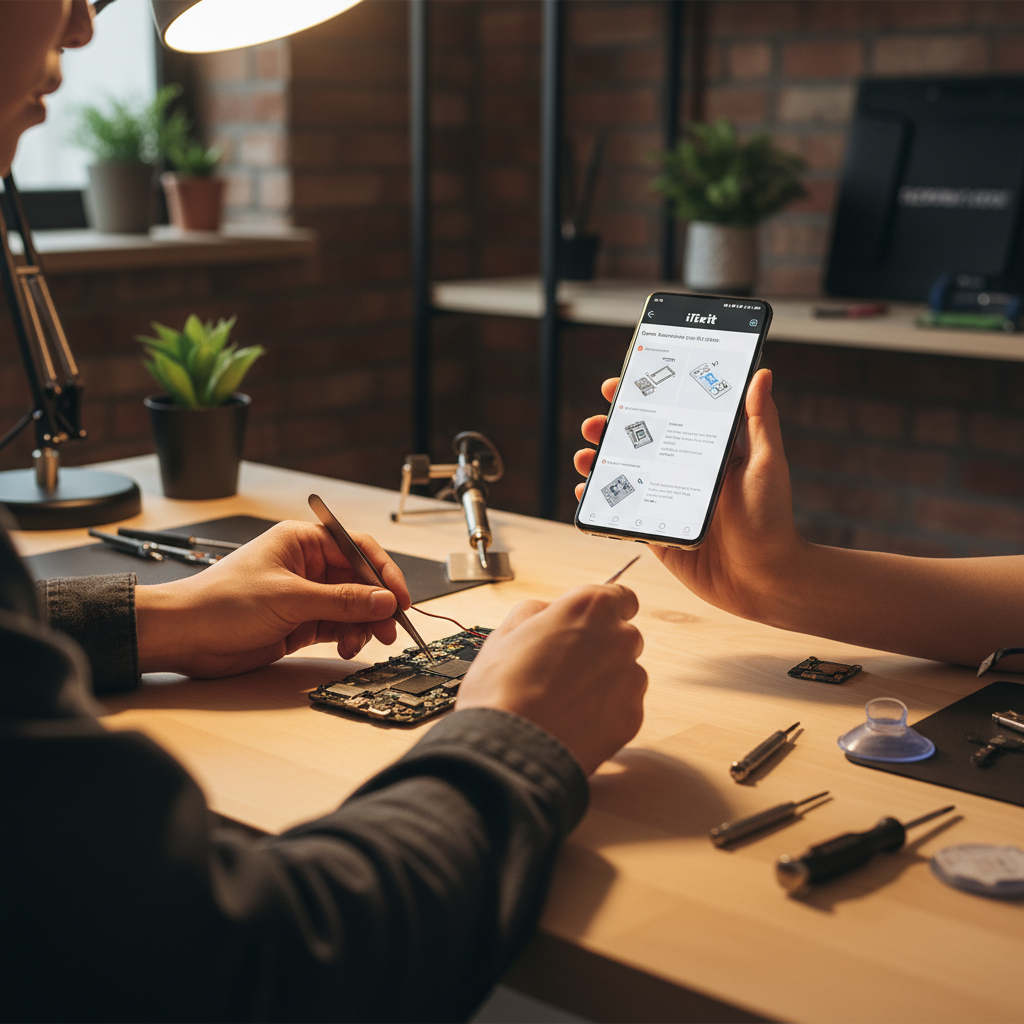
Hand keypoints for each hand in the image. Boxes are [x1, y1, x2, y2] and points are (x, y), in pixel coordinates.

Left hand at [135, 521, 409, 677]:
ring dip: (362, 624)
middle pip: (359, 580)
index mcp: (302, 541)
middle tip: (390, 627)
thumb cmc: (221, 602)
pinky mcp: (299, 622)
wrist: (184, 636)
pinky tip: (346, 646)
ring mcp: (303, 595)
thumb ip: (342, 600)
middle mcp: (306, 565)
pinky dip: (347, 637)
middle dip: (376, 604)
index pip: (357, 549)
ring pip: (351, 607)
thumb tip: (384, 600)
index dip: (383, 573)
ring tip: (364, 641)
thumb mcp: (290, 598)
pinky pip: (336, 626)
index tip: (399, 597)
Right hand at [455, 585, 646, 773]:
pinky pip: (624, 706)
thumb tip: (549, 614)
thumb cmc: (503, 690)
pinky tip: (573, 719)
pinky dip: (605, 711)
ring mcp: (631, 679)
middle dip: (600, 647)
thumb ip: (538, 611)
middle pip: (622, 635)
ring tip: (564, 699)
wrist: (512, 749)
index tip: (589, 624)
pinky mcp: (633, 716)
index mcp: (590, 607)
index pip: (621, 596)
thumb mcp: (506, 632)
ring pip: (625, 672)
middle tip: (563, 667)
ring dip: (603, 680)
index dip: (603, 611)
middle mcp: (620, 637)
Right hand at [573, 369, 805, 621]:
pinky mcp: (657, 531)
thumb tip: (762, 373)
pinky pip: (622, 512)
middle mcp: (685, 473)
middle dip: (610, 430)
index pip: (670, 415)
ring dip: (599, 464)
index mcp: (708, 451)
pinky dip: (600, 502)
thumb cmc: (773, 521)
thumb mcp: (766, 463)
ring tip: (583, 458)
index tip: (618, 385)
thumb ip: (760, 420)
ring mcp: (667, 502)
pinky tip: (584, 492)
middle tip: (592, 425)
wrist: (764, 579)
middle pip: (639, 443)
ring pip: (625, 475)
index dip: (642, 399)